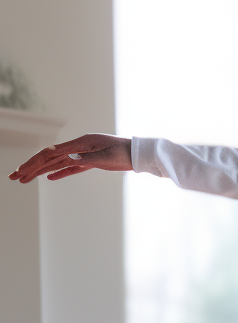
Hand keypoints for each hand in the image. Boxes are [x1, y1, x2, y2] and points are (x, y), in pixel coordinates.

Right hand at [8, 133, 132, 182]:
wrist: (138, 153)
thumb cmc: (124, 153)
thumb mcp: (106, 157)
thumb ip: (87, 158)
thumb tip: (69, 157)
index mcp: (79, 144)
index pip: (50, 154)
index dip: (34, 163)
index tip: (21, 171)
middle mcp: (77, 148)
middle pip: (48, 158)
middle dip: (30, 167)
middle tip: (14, 177)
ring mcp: (82, 154)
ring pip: (56, 163)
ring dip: (40, 171)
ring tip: (25, 178)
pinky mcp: (89, 162)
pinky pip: (70, 168)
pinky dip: (59, 172)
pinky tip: (48, 177)